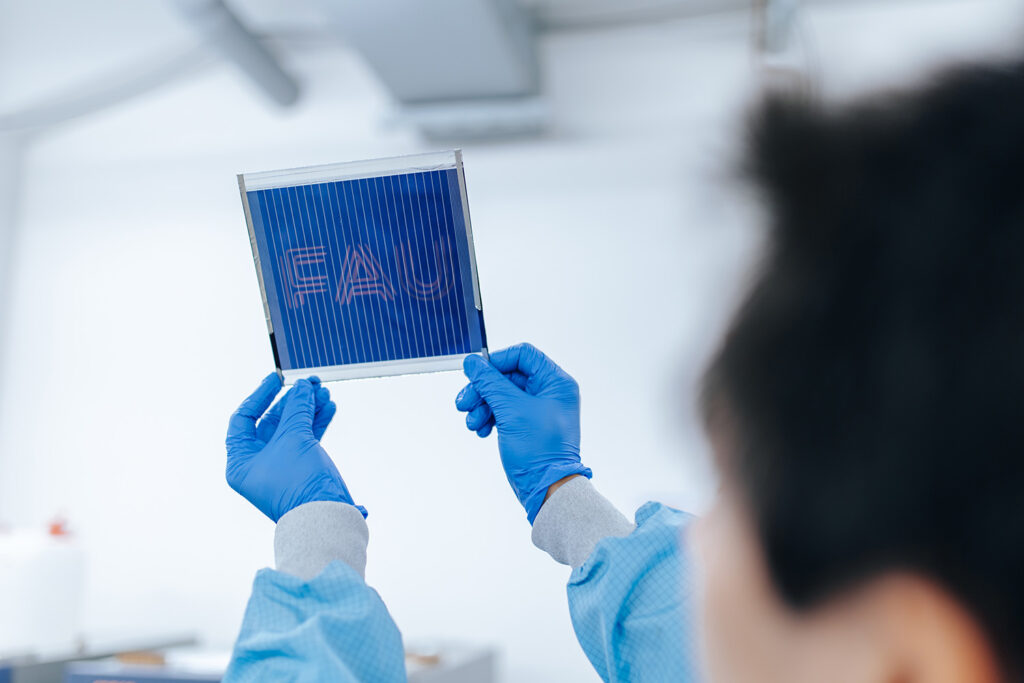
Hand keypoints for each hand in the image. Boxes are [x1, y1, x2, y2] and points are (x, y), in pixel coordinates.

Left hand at [225, 373, 363, 521]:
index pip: (244, 418)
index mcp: (241, 461)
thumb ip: (297, 407)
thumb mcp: (293, 438)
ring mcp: (281, 466)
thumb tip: (302, 387)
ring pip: (293, 428)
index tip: (277, 378)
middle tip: (309, 383)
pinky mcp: (301, 468)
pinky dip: (316, 422)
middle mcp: (258, 463)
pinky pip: (306, 438)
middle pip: (272, 421)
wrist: (325, 516)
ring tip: (323, 392)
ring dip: (308, 408)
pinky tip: (327, 407)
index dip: (260, 395)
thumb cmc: (299, 485)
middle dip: (293, 400)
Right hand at [455, 343, 591, 522]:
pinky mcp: (526, 425)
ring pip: (501, 395)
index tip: (476, 374)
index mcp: (555, 382)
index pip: (523, 355)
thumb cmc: (540, 451)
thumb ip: (490, 382)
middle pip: (507, 376)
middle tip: (464, 402)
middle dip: (483, 390)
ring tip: (472, 422)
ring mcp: (537, 409)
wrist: (545, 489)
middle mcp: (549, 392)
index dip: (497, 361)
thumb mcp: (511, 410)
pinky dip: (488, 418)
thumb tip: (472, 362)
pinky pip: (502, 412)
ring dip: (482, 406)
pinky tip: (480, 430)